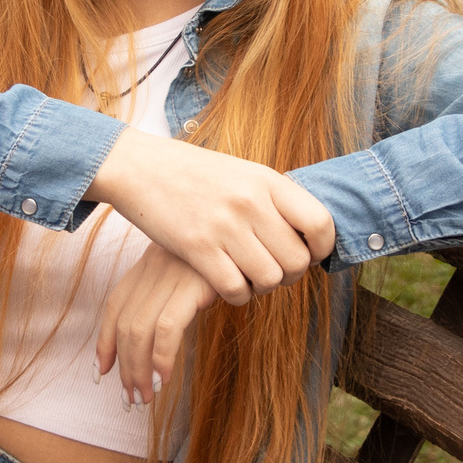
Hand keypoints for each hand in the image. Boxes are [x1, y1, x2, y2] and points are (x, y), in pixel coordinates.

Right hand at [87, 128, 335, 305]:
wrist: (140, 166)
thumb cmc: (195, 174)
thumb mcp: (243, 173)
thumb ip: (275, 200)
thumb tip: (310, 234)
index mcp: (268, 180)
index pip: (320, 223)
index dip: (322, 248)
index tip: (310, 255)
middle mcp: (251, 202)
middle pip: (297, 261)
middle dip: (289, 275)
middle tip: (272, 271)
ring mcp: (224, 225)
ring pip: (269, 280)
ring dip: (261, 287)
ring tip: (248, 277)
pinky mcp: (197, 248)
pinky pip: (235, 289)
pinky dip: (236, 295)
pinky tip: (227, 284)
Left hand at [96, 245, 220, 406]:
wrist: (256, 243)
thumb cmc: (229, 263)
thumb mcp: (191, 273)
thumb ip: (170, 295)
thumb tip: (154, 338)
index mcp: (148, 263)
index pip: (115, 307)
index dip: (104, 342)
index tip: (102, 372)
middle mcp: (153, 266)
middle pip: (125, 324)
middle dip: (124, 367)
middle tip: (131, 398)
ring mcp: (171, 274)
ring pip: (140, 330)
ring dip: (139, 369)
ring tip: (146, 396)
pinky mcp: (191, 284)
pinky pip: (167, 328)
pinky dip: (161, 357)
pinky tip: (164, 378)